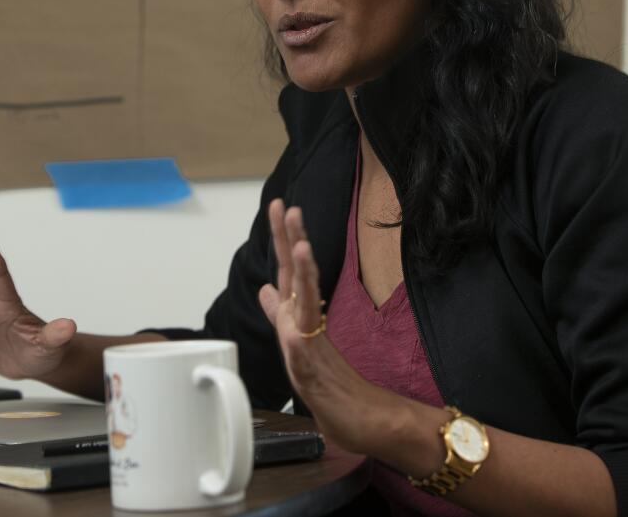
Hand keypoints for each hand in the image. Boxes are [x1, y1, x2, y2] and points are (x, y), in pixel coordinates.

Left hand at [258, 199, 398, 453]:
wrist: (363, 421)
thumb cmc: (332, 386)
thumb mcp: (295, 344)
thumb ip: (280, 314)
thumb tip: (265, 289)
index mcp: (301, 316)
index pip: (289, 269)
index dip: (283, 239)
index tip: (279, 207)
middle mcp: (307, 323)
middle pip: (299, 275)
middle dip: (293, 241)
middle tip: (288, 207)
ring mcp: (311, 342)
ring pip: (308, 301)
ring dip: (305, 271)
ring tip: (303, 242)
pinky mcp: (312, 366)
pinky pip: (306, 339)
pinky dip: (302, 319)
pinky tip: (295, 303)